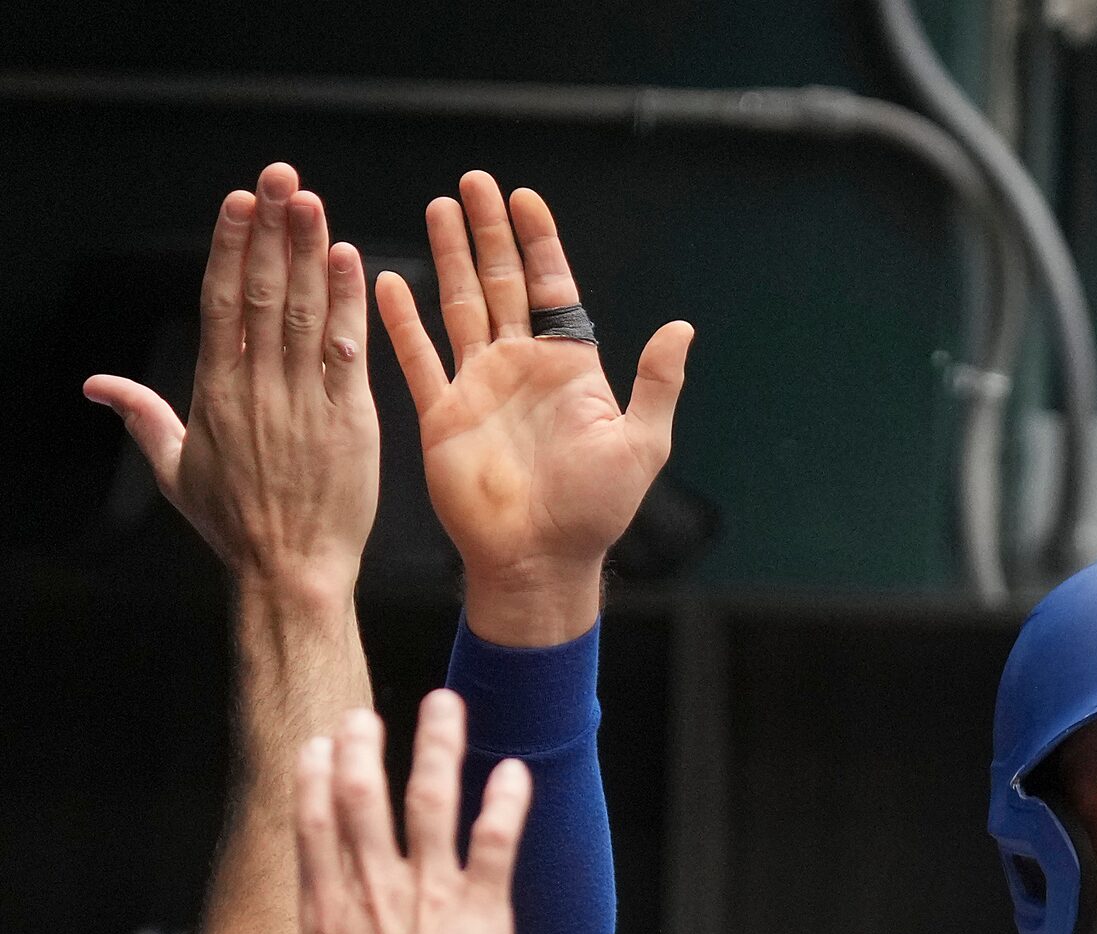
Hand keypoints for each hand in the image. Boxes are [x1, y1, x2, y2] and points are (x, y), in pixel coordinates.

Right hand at [84, 165, 376, 595]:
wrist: (291, 569)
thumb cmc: (234, 524)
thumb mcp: (174, 469)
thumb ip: (142, 416)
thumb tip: (97, 385)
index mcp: (214, 389)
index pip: (219, 302)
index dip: (230, 247)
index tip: (239, 203)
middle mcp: (257, 385)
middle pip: (260, 292)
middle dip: (271, 231)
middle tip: (281, 178)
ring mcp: (303, 399)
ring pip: (301, 311)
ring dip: (308, 252)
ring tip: (311, 202)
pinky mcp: (348, 419)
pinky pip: (347, 350)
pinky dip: (348, 304)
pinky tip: (350, 260)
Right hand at [142, 693, 532, 933]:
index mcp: (326, 914)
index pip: (314, 830)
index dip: (314, 782)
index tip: (316, 744)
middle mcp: (376, 891)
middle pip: (365, 802)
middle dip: (362, 752)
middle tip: (362, 714)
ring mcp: (432, 894)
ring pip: (433, 805)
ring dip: (438, 750)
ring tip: (445, 703)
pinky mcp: (483, 907)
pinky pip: (497, 842)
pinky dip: (507, 804)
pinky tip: (516, 769)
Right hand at [377, 172, 691, 643]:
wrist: (541, 560)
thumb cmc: (595, 511)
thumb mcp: (640, 443)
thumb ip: (656, 383)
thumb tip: (682, 329)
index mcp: (569, 370)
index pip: (553, 289)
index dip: (540, 243)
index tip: (526, 199)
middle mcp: (521, 368)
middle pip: (504, 283)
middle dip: (489, 233)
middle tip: (475, 182)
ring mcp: (479, 386)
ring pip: (460, 305)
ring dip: (449, 258)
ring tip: (438, 207)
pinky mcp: (441, 412)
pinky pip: (416, 356)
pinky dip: (400, 319)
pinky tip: (385, 279)